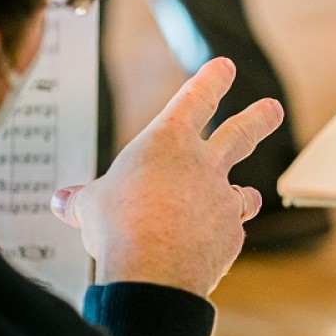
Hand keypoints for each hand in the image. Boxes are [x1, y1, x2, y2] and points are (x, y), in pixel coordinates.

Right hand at [52, 58, 283, 297]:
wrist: (154, 269)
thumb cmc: (118, 226)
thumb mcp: (91, 206)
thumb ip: (84, 200)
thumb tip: (62, 201)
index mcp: (168, 142)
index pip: (195, 99)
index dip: (211, 80)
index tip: (225, 66)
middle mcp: (204, 165)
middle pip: (239, 133)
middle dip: (258, 118)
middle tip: (273, 108)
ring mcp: (222, 199)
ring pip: (244, 191)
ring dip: (246, 194)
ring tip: (250, 197)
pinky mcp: (230, 236)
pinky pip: (228, 233)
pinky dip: (218, 239)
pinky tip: (207, 250)